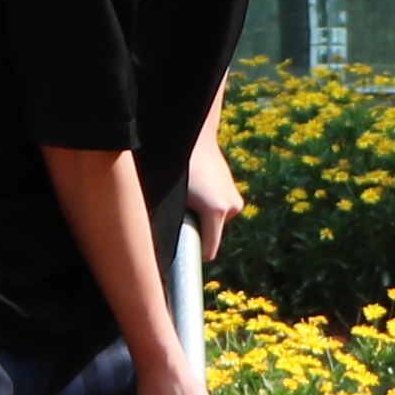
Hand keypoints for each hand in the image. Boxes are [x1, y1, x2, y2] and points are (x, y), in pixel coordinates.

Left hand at [182, 132, 243, 249]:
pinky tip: (198, 191)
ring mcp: (235, 201)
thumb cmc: (177, 168)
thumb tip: (159, 242)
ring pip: (214, 224)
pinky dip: (208, 207)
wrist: (196, 138)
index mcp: (215, 210)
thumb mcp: (171, 197)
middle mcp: (231, 207)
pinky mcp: (235, 195)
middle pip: (209, 236)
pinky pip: (218, 212)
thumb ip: (173, 220)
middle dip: (196, 229)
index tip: (180, 256)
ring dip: (201, 217)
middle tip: (180, 211)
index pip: (208, 251)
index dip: (193, 254)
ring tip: (189, 196)